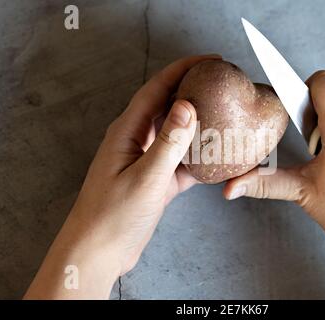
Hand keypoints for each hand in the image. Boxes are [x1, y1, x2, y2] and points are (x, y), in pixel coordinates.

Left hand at [25, 54, 220, 298]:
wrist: (98, 253)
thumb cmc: (112, 216)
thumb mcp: (145, 177)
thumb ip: (168, 142)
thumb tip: (187, 106)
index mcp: (127, 131)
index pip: (157, 89)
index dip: (183, 69)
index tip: (211, 61)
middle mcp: (136, 140)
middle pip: (168, 107)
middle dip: (194, 92)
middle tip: (222, 86)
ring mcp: (147, 160)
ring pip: (177, 135)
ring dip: (199, 126)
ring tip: (226, 117)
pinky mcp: (156, 180)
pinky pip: (181, 161)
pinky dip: (199, 158)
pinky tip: (219, 159)